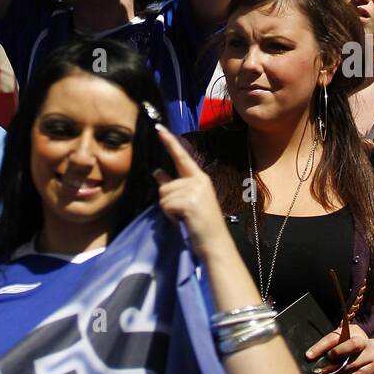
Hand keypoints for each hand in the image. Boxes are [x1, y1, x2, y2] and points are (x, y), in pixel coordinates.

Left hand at [153, 124, 229, 259]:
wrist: (216, 245)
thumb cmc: (201, 225)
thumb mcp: (188, 202)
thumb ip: (173, 186)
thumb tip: (157, 171)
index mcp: (200, 179)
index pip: (182, 157)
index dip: (170, 142)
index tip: (159, 128)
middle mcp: (199, 181)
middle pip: (165, 186)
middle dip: (167, 202)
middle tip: (182, 215)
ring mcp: (195, 191)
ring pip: (163, 196)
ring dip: (169, 211)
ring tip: (184, 219)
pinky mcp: (190, 202)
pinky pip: (166, 206)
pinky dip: (170, 217)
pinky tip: (184, 222)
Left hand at [305, 323, 373, 373]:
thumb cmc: (353, 344)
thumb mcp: (344, 337)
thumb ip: (332, 342)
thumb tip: (312, 353)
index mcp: (354, 332)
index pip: (336, 337)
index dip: (321, 346)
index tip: (309, 355)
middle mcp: (364, 343)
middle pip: (352, 345)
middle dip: (337, 352)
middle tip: (323, 362)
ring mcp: (369, 357)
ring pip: (352, 364)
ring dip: (336, 370)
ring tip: (323, 373)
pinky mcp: (371, 370)